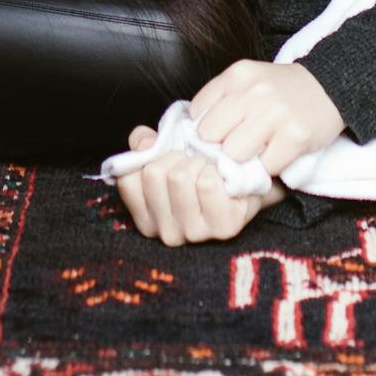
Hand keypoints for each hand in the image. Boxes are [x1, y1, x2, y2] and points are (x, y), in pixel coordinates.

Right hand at [116, 126, 283, 245]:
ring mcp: (194, 234)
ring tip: (207, 170)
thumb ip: (144, 144)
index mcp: (147, 219)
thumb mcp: (166, 155)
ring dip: (197, 162)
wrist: (246, 183)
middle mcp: (166, 233)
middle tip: (192, 164)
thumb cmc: (200, 170)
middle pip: (154, 174)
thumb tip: (143, 141)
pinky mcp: (222, 228)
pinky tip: (222, 179)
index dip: (150, 160)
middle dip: (176, 157)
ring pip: (179, 177)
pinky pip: (207, 183)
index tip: (168, 162)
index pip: (129, 179)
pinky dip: (215, 170)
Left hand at [190, 59, 344, 176]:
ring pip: (234, 154)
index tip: (213, 138)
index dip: (202, 130)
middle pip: (210, 135)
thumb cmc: (280, 90)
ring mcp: (275, 114)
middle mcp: (253, 92)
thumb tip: (192, 135)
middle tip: (231, 150)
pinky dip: (267, 169)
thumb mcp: (247, 81)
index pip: (197, 112)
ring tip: (253, 155)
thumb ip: (221, 101)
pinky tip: (274, 157)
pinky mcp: (295, 137)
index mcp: (237, 76)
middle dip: (218, 147)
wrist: (329, 87)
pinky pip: (265, 167)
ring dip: (242, 161)